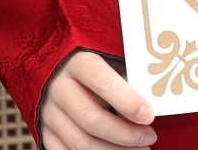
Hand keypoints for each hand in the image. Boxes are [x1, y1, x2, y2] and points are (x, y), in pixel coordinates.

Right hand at [38, 50, 153, 148]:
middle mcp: (58, 88)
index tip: (149, 115)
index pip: (102, 81)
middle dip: (125, 134)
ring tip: (140, 149)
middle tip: (150, 137)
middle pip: (91, 119)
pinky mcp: (42, 131)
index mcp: (78, 62)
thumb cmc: (95, 61)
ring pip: (79, 141)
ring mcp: (47, 112)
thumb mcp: (110, 57)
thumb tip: (154, 98)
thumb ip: (127, 75)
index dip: (127, 101)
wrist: (54, 68)